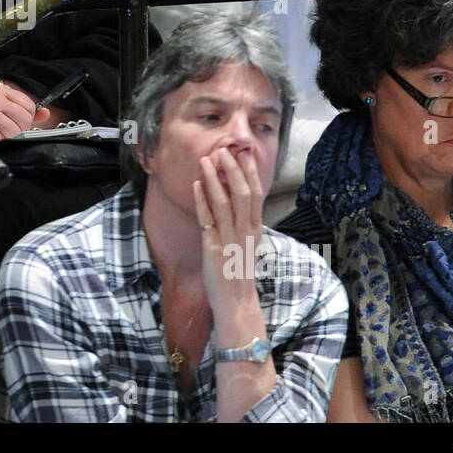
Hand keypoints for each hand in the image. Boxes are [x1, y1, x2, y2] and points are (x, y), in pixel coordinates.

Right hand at [0, 76, 38, 142]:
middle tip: (12, 132)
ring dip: (10, 138)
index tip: (22, 123)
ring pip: (14, 131)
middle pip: (23, 118)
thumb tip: (45, 114)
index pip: (28, 105)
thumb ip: (20, 107)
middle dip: (21, 129)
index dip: (28, 118)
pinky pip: (0, 139)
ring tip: (1, 137)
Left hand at [192, 148, 265, 328]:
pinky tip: (195, 186)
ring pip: (224, 203)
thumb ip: (244, 223)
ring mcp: (230, 240)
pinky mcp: (214, 249)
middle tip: (223, 150)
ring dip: (214, 179)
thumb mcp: (248, 244)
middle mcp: (245, 232)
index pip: (257, 194)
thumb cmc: (240, 272)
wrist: (236, 302)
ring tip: (205, 161)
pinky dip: (201, 201)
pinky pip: (207, 220)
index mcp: (255, 229)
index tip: (244, 153)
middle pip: (242, 193)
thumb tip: (236, 198)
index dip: (250, 172)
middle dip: (232, 169)